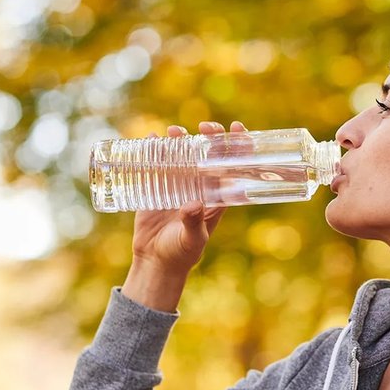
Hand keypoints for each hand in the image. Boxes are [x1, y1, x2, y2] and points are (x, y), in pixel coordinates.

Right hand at [122, 120, 246, 310]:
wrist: (157, 262)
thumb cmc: (182, 253)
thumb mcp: (192, 239)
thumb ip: (193, 222)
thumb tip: (193, 204)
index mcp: (217, 195)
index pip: (233, 165)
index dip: (238, 144)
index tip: (235, 128)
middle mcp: (200, 185)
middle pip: (210, 153)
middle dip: (210, 135)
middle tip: (204, 127)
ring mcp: (179, 184)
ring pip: (184, 153)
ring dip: (181, 138)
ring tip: (174, 132)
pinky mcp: (158, 186)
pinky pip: (158, 162)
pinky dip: (155, 149)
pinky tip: (151, 140)